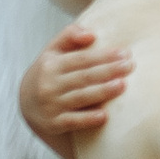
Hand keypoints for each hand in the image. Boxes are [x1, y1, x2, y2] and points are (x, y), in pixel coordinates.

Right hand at [20, 25, 130, 152]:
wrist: (28, 103)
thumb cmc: (50, 72)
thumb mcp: (53, 50)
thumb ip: (70, 35)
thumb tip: (91, 35)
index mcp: (51, 65)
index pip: (81, 59)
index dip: (104, 56)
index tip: (125, 53)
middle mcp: (49, 85)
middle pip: (84, 77)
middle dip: (108, 71)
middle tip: (130, 66)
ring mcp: (51, 105)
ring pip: (81, 97)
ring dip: (102, 92)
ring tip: (122, 85)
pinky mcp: (54, 124)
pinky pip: (72, 122)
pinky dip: (87, 119)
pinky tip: (104, 116)